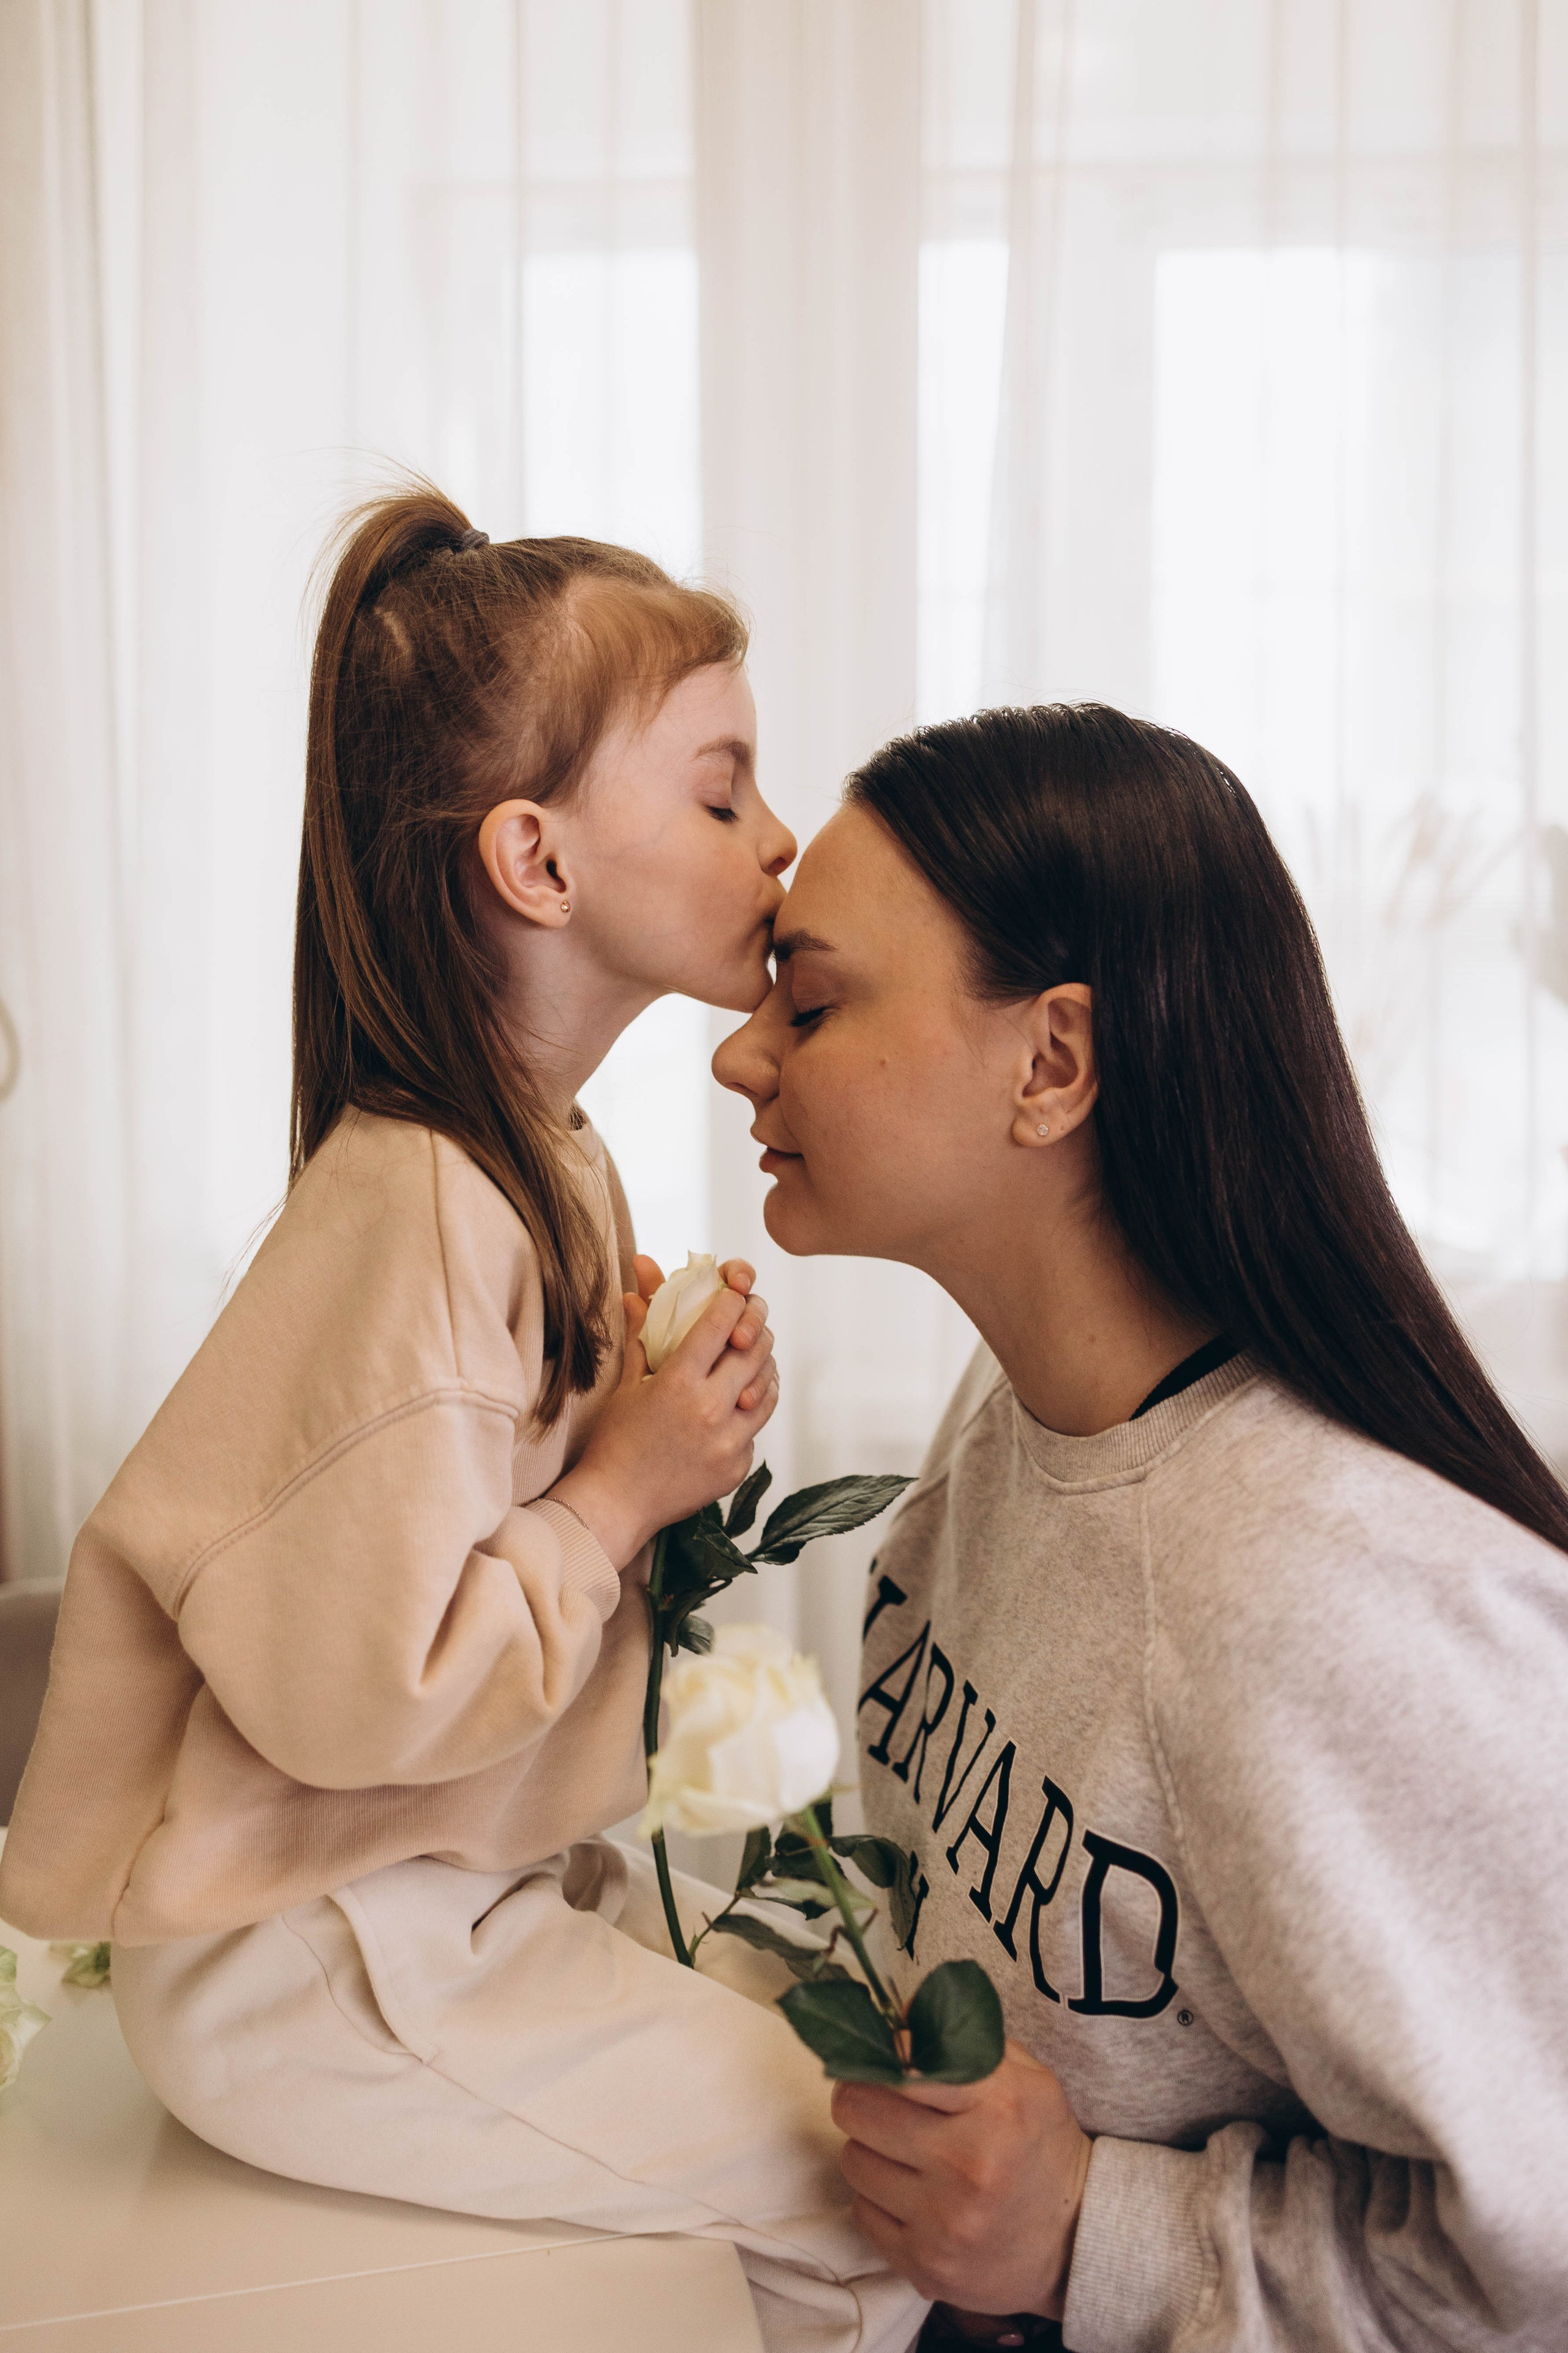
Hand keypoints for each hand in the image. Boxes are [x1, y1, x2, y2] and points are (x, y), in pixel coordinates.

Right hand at [548, 1259, 776, 1565]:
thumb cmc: (614, 1442)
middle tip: (750, 1321)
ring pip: (767, 1389)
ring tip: (754, 1357)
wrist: (616, 1505)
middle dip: (756, 1328)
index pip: (719, 1325)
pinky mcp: (738, 1466)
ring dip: (763, 1367)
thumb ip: (642, 1336)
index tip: (733, 1293)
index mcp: (678, 1383)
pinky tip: (741, 1402)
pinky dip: (752, 1410)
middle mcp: (710, 1410)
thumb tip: (635, 1292)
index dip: (731, 1302)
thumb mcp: (626, 1385)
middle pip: (753, 1352)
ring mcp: (729, 1442)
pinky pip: (756, 1427)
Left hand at [831, 2041, 1090, 2320]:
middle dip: (863, 2096)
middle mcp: (967, 2166)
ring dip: (871, 2149)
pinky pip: (861, 2211)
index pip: (899, 2063)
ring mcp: (942, 2223)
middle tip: (882, 2101)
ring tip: (904, 2151)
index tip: (885, 2055)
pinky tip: (911, 2194)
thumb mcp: (1026, 2078)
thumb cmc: (1041, 2146)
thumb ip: (965, 2038)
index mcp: (996, 2108)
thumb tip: (897, 2015)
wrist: (1073, 2242)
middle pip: (856, 2108)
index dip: (881, 2053)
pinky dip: (878, 2198)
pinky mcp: (923, 2266)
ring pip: (853, 2160)